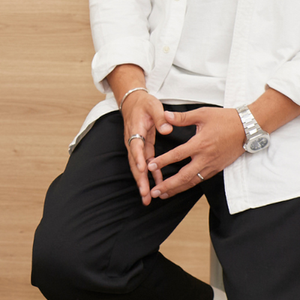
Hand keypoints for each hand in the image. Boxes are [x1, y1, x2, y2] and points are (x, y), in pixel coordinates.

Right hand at [122, 90, 172, 205]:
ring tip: (147, 198)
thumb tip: (167, 129)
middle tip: (144, 194)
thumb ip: (161, 117)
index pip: (135, 146)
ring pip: (138, 167)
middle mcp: (133, 141)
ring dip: (142, 182)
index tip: (142, 168)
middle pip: (134, 162)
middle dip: (139, 179)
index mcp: (135, 129)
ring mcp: (136, 146)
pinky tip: (157, 184)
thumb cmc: (144, 104)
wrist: (133, 102)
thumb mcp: (153, 106)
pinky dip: (150, 174)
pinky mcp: (142, 148)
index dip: (138, 157)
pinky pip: (146, 163)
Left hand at [147, 107, 245, 199]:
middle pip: (185, 176)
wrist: (249, 128)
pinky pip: (201, 179)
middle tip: (155, 191)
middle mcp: (206, 158)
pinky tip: (180, 187)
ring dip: (178, 189)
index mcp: (200, 144)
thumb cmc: (226, 119)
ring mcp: (213, 165)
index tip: (150, 166)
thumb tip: (164, 115)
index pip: (178, 155)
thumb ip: (182, 117)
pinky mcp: (218, 168)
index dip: (163, 161)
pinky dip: (189, 185)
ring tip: (164, 194)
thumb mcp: (203, 114)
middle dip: (169, 185)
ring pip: (193, 181)